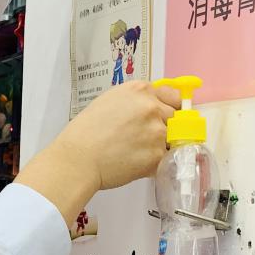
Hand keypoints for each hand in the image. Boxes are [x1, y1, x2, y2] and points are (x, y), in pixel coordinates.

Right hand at [18, 83, 179, 224]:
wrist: (78, 158)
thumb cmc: (86, 131)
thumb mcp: (110, 101)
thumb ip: (136, 101)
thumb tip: (154, 108)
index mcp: (140, 90)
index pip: (174, 96)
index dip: (171, 108)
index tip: (166, 117)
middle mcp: (152, 107)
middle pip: (176, 118)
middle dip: (165, 128)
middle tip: (145, 139)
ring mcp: (157, 131)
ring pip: (172, 140)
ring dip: (160, 147)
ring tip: (137, 153)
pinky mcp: (157, 155)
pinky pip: (165, 159)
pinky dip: (154, 164)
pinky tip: (134, 163)